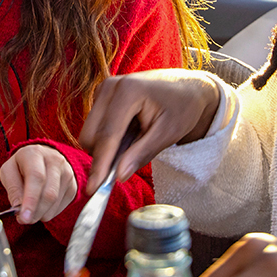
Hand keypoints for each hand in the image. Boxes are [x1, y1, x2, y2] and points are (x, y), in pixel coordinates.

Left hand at [0, 144, 77, 223]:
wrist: (42, 158)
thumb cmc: (22, 166)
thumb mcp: (8, 171)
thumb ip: (12, 188)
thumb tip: (18, 207)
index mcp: (35, 153)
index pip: (36, 177)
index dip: (30, 200)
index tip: (24, 218)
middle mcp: (55, 160)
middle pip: (49, 193)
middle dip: (35, 212)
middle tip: (24, 219)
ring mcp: (67, 173)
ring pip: (55, 203)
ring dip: (40, 214)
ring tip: (31, 210)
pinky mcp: (73, 186)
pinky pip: (61, 207)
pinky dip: (48, 213)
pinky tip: (41, 206)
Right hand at [78, 70, 222, 194]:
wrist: (187, 87)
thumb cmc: (183, 107)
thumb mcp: (168, 133)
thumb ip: (142, 154)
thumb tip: (118, 176)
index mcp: (128, 91)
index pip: (108, 135)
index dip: (100, 165)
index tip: (94, 189)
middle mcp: (110, 86)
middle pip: (91, 135)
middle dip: (103, 157)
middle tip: (129, 163)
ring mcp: (104, 89)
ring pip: (89, 133)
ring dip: (107, 147)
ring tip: (137, 141)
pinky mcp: (102, 96)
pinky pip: (95, 127)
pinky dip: (108, 139)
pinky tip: (131, 134)